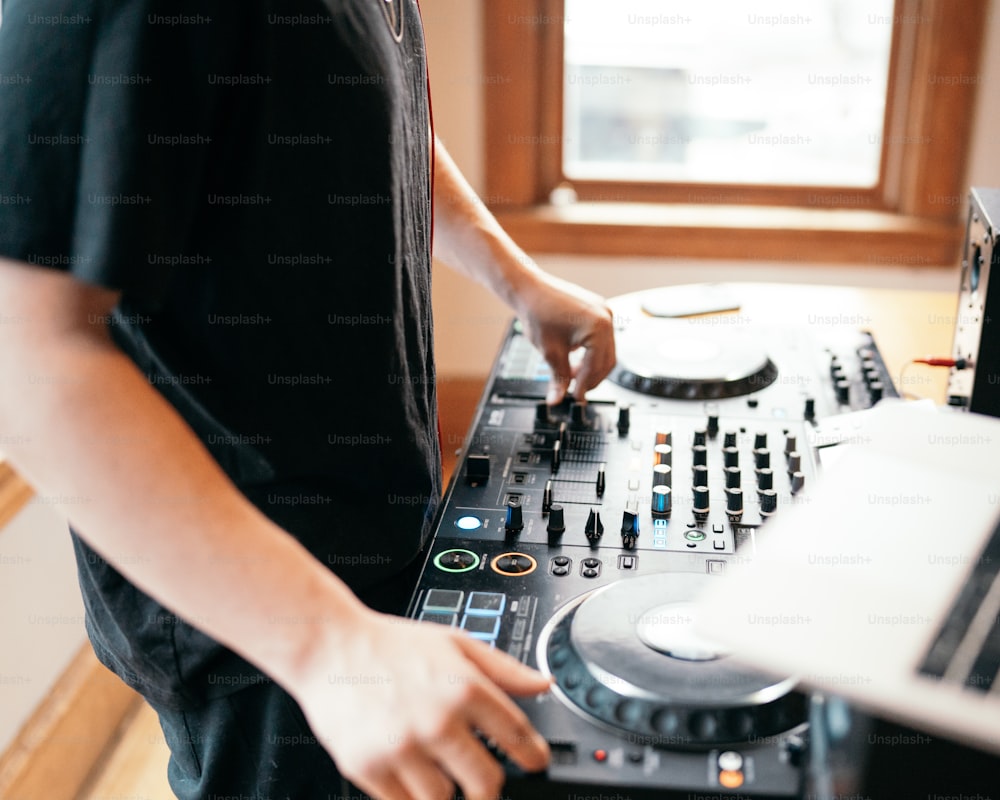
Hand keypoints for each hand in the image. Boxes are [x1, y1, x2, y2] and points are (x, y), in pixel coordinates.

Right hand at [293, 610, 551, 799]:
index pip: (516, 736)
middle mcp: (436, 720)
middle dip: (490, 786)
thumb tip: (543, 684)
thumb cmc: (391, 645)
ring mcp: (401, 748)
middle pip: (486, 783)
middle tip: (485, 779)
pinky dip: (412, 796)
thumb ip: (504, 669)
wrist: (330, 647)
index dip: (532, 756)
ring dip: (448, 791)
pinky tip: (412, 774)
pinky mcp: (369, 768)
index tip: (534, 763)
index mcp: (463, 687)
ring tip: (441, 771)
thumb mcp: (454, 643)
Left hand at [514, 270, 616, 404]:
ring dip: (591, 367)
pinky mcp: (598, 311)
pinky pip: (602, 339)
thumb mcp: (549, 352)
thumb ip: (558, 378)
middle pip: (606, 360)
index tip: (576, 398)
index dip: (585, 385)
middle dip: (591, 378)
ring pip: (606, 351)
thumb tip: (557, 398)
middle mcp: (606, 317)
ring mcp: (604, 312)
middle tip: (576, 391)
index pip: (596, 366)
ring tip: (571, 376)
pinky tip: (575, 361)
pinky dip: (591, 353)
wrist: (529, 289)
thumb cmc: (537, 311)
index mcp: (598, 326)